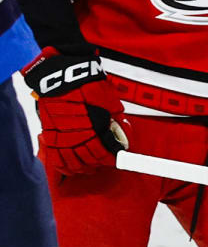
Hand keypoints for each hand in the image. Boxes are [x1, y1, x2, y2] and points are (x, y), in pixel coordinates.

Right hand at [23, 53, 128, 176]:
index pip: (105, 155)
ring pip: (72, 163)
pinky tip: (69, 169)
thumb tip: (120, 135)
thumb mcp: (110, 104)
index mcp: (97, 129)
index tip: (115, 160)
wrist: (64, 77)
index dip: (111, 160)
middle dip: (98, 165)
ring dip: (82, 168)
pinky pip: (55, 158)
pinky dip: (63, 166)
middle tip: (101, 164)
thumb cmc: (89, 87)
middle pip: (89, 161)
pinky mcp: (49, 135)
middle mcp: (79, 136)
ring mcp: (62, 137)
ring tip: (87, 168)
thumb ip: (115, 122)